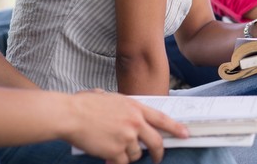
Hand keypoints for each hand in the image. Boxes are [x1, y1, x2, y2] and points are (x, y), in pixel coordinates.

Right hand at [64, 90, 188, 163]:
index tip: (185, 134)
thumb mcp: (113, 99)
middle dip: (158, 152)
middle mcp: (135, 122)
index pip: (162, 119)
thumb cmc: (87, 104)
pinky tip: (108, 158)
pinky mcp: (115, 151)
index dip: (175, 128)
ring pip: (136, 154)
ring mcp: (126, 137)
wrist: (71, 115)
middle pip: (156, 142)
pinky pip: (122, 162)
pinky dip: (116, 162)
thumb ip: (126, 108)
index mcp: (136, 107)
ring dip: (128, 156)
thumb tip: (131, 115)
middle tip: (157, 158)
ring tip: (115, 149)